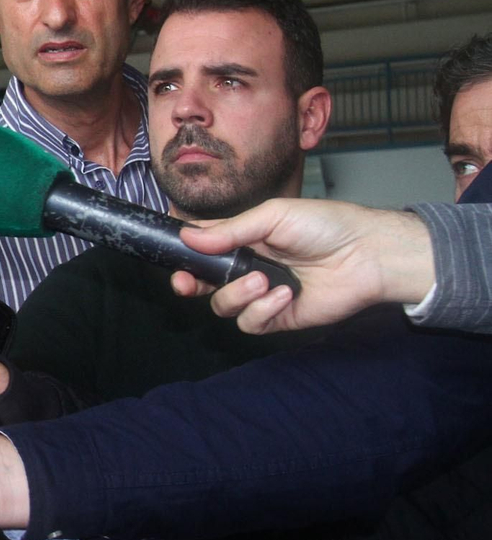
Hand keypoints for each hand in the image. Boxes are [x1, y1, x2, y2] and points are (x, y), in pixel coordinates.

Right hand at [173, 199, 434, 333]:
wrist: (366, 255)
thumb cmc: (325, 225)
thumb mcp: (273, 216)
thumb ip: (229, 230)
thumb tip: (188, 237)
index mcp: (242, 240)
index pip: (202, 248)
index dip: (183, 255)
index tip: (173, 258)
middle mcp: (246, 268)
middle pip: (203, 284)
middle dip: (189, 285)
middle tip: (188, 284)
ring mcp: (261, 294)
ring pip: (223, 306)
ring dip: (236, 295)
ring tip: (263, 281)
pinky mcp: (277, 317)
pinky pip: (250, 323)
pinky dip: (262, 310)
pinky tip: (284, 294)